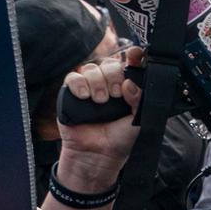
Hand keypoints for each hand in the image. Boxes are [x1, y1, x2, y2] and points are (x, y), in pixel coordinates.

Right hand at [55, 46, 143, 187]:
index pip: (129, 65)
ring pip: (91, 68)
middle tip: (114, 94)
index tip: (135, 55)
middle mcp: (107, 84)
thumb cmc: (119, 138)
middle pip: (109, 64)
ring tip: (100, 101)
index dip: (133, 57)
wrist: (98, 154)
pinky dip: (79, 84)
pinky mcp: (71, 94)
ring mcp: (89, 88)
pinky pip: (72, 77)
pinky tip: (85, 96)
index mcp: (125, 87)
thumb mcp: (138, 119)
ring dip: (97, 82)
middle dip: (113, 75)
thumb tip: (129, 83)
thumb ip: (140, 100)